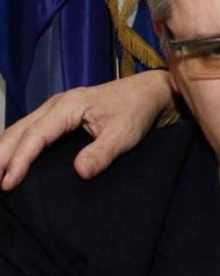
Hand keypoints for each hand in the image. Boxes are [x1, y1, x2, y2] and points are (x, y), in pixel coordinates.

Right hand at [0, 70, 174, 190]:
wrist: (149, 92)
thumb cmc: (137, 110)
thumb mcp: (125, 133)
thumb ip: (102, 152)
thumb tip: (79, 173)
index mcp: (68, 106)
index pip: (36, 135)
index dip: (19, 160)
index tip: (8, 183)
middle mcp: (55, 105)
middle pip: (18, 131)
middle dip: (0, 156)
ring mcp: (54, 109)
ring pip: (19, 129)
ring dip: (3, 151)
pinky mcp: (58, 116)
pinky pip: (29, 130)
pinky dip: (14, 145)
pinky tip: (8, 160)